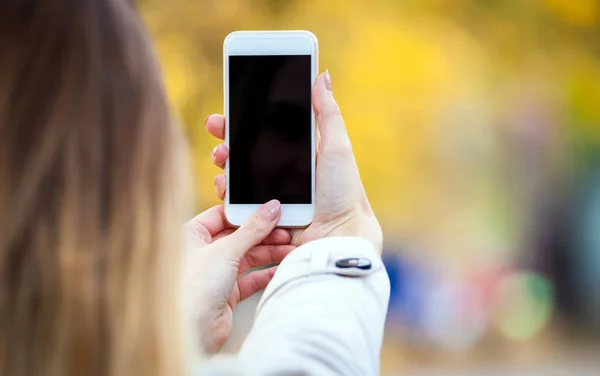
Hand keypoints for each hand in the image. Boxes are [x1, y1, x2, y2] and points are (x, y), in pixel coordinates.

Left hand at [184, 201, 294, 352]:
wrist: (191, 331)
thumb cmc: (192, 288)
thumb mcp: (226, 249)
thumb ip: (252, 229)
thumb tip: (270, 210)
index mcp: (192, 235)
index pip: (223, 216)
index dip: (247, 213)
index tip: (270, 210)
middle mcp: (202, 253)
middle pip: (239, 236)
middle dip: (264, 234)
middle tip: (286, 231)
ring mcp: (215, 274)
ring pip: (247, 257)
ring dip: (269, 253)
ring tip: (290, 249)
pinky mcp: (226, 293)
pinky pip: (250, 278)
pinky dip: (266, 273)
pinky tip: (280, 269)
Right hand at [206, 71, 381, 251]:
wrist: (338, 235)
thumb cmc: (344, 191)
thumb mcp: (338, 147)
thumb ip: (327, 113)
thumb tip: (322, 75)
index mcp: (300, 150)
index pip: (267, 127)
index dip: (247, 116)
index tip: (230, 104)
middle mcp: (283, 169)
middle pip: (247, 148)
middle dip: (227, 135)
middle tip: (216, 126)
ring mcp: (272, 192)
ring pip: (238, 172)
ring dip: (223, 161)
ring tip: (221, 156)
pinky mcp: (264, 213)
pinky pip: (239, 199)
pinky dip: (226, 190)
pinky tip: (223, 183)